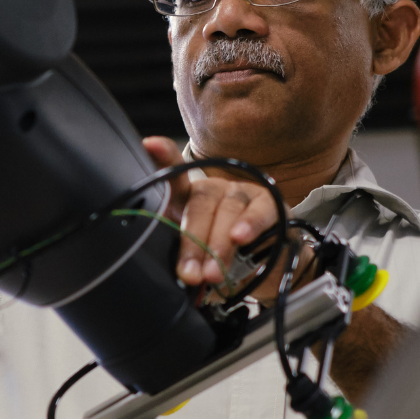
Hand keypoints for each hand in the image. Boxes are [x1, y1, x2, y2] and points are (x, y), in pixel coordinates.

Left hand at [141, 136, 310, 302]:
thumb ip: (178, 256)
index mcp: (187, 199)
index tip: (149, 144)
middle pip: (199, 204)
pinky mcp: (270, 202)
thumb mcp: (193, 260)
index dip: (162, 158)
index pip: (172, 178)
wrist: (264, 270)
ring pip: (227, 210)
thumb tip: (164, 270)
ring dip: (219, 245)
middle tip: (189, 273)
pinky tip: (240, 237)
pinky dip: (250, 224)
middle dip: (193, 242)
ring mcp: (241, 192)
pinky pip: (260, 210)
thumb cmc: (220, 260)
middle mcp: (213, 189)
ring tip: (213, 273)